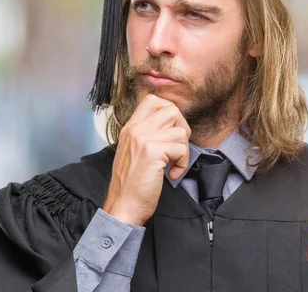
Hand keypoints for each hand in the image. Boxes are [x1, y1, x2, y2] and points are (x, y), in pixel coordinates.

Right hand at [102, 94, 190, 225]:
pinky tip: (172, 174)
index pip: (153, 100)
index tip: (172, 131)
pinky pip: (181, 148)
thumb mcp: (134, 152)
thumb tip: (173, 126)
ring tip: (174, 165)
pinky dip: (183, 164)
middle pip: (172, 110)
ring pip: (180, 130)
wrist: (123, 206)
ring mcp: (143, 139)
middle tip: (177, 148)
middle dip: (182, 129)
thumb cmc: (132, 184)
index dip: (169, 111)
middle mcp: (136, 129)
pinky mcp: (153, 151)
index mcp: (130, 128)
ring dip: (184, 151)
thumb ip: (148, 135)